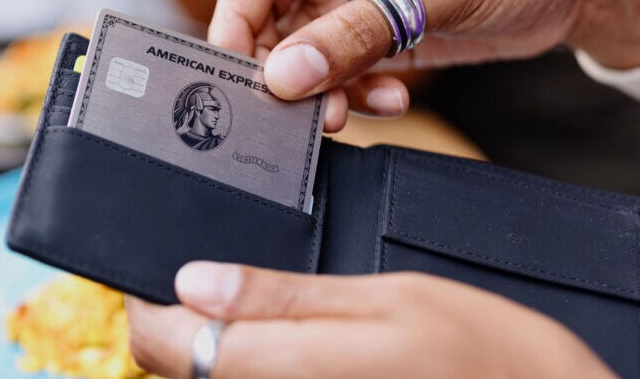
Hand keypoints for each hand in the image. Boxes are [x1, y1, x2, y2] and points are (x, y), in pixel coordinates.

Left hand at [125, 261, 613, 377]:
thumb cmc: (489, 356)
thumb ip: (287, 297)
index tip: (160, 270)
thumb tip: (197, 281)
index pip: (167, 345)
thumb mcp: (391, 298)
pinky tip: (299, 341)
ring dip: (224, 346)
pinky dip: (261, 364)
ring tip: (267, 303)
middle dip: (187, 323)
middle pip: (187, 371)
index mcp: (288, 369)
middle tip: (223, 276)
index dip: (150, 305)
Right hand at [207, 0, 639, 129]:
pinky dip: (360, 88)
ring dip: (324, 86)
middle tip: (297, 113)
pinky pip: (349, 62)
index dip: (236, 21)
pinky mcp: (389, 21)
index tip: (233, 77)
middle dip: (285, 66)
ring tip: (346, 115)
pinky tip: (390, 99)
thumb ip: (353, 35)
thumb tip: (283, 76)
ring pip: (310, 45)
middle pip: (276, 11)